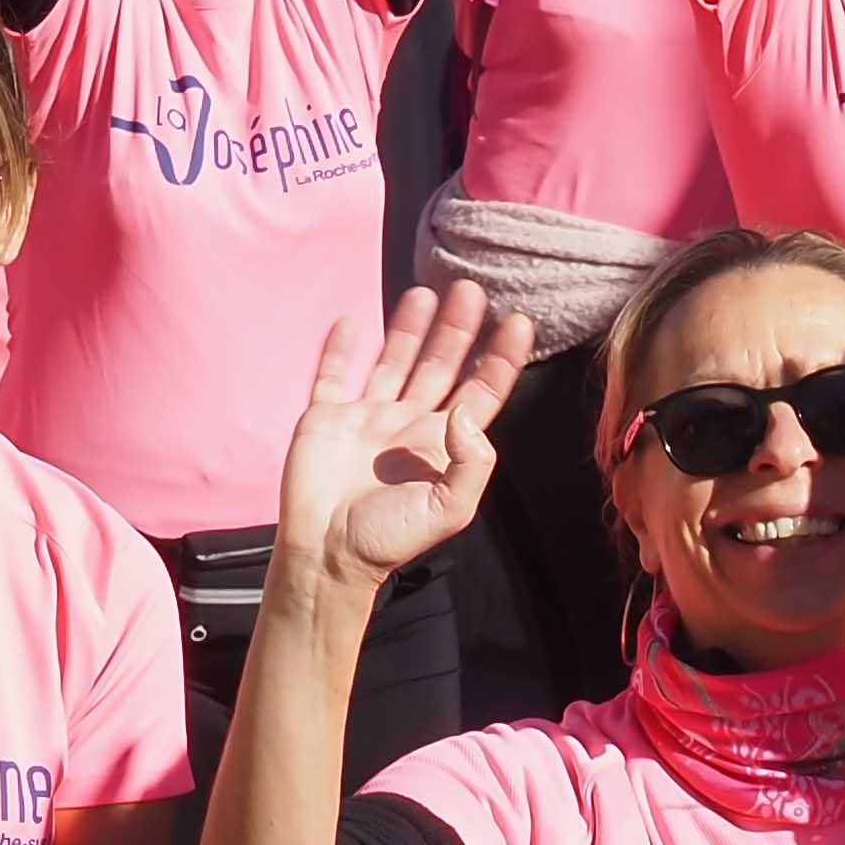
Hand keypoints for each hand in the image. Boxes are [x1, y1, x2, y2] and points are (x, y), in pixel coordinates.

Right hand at [273, 286, 530, 591]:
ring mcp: (367, 418)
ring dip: (409, 328)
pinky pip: (334, 374)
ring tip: (425, 292)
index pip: (480, 391)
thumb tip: (464, 410)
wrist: (327, 554)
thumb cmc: (388, 539)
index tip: (518, 322)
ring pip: (394, 361)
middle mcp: (408, 424)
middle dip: (458, 329)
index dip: (500, 358)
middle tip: (471, 289)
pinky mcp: (326, 418)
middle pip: (441, 365)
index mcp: (441, 444)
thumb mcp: (448, 510)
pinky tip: (351, 320)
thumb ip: (470, 462)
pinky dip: (340, 348)